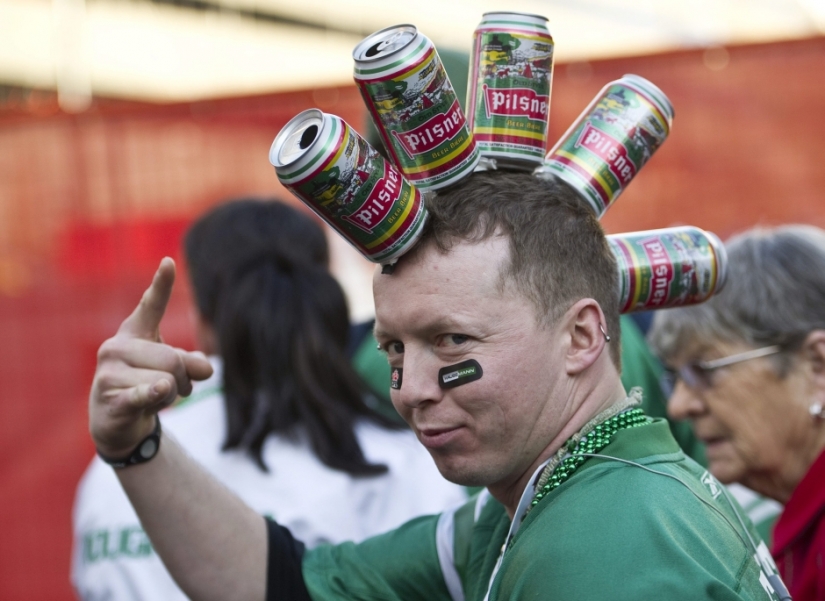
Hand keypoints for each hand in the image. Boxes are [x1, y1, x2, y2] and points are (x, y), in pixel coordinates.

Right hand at [89, 258, 213, 457]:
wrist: (115, 421)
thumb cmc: (146, 383)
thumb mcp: (173, 369)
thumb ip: (192, 363)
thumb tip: (205, 369)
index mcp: (134, 332)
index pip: (151, 305)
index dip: (161, 285)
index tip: (169, 262)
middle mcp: (116, 346)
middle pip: (173, 358)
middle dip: (184, 379)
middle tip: (174, 389)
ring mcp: (109, 372)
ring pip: (166, 380)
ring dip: (170, 397)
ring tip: (154, 399)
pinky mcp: (110, 398)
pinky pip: (143, 394)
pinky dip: (154, 395)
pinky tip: (159, 389)